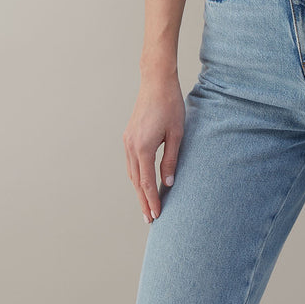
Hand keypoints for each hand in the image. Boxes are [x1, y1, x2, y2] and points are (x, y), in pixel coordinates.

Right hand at [122, 73, 184, 223]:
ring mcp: (127, 141)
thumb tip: (168, 183)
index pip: (147, 182)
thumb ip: (171, 160)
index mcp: (143, 148)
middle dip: (143, 201)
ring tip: (146, 206)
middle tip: (150, 220)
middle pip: (136, 181)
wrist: (156, 82)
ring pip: (132, 173)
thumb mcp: (177, 133)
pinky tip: (143, 183)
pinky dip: (137, 176)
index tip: (157, 216)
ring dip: (139, 190)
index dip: (152, 200)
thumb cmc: (171, 105)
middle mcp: (131, 146)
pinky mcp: (129, 136)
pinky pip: (131, 163)